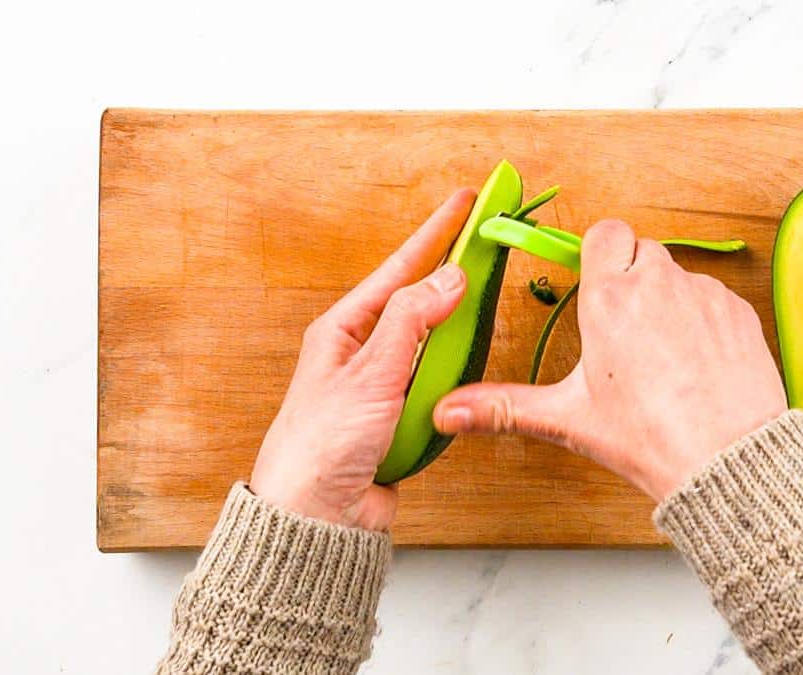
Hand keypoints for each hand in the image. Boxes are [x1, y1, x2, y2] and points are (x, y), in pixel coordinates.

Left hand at [249, 189, 475, 530]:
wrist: (316, 517)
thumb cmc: (318, 446)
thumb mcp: (369, 374)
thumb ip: (412, 323)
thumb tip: (449, 277)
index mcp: (343, 331)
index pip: (398, 269)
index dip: (434, 234)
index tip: (464, 203)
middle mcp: (363, 354)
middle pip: (419, 302)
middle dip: (452, 275)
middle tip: (486, 246)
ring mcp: (383, 387)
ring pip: (433, 344)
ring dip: (454, 333)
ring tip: (484, 301)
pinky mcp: (401, 420)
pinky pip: (438, 386)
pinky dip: (454, 378)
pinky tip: (468, 369)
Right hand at [435, 219, 785, 501]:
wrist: (726, 460)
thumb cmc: (650, 438)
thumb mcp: (568, 419)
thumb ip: (503, 408)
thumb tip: (448, 412)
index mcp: (610, 299)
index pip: (603, 233)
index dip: (599, 257)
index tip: (596, 286)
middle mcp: (658, 283)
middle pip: (641, 252)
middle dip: (631, 281)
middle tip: (625, 334)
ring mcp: (703, 294)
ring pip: (679, 276)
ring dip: (668, 301)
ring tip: (663, 358)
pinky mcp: (739, 310)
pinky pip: (714, 298)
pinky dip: (703, 321)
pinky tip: (697, 365)